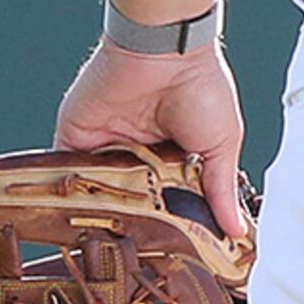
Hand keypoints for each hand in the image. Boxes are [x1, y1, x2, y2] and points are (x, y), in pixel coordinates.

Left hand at [54, 41, 250, 243]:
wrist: (165, 50)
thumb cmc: (202, 87)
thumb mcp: (222, 144)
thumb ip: (221, 190)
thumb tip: (237, 231)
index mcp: (173, 153)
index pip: (168, 197)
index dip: (172, 223)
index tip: (178, 251)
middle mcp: (137, 150)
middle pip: (132, 197)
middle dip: (137, 222)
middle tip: (144, 253)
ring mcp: (105, 145)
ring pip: (98, 189)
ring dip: (104, 210)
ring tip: (112, 241)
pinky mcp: (76, 137)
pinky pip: (66, 172)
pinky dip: (69, 192)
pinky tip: (79, 215)